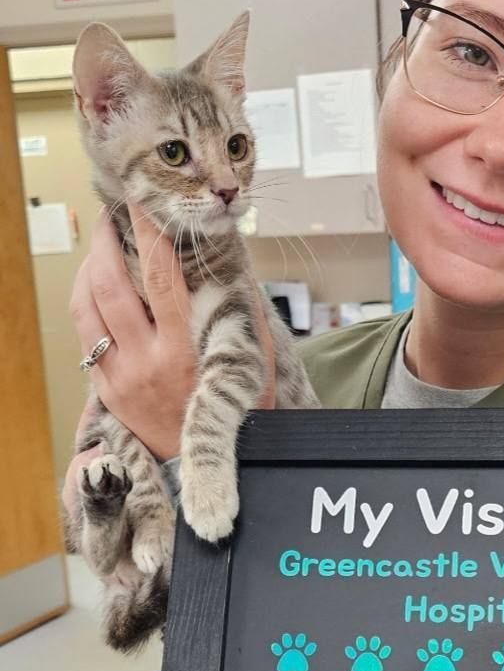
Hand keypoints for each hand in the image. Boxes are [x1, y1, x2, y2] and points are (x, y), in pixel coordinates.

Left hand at [69, 206, 275, 460]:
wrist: (206, 467)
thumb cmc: (237, 412)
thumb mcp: (252, 365)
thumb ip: (244, 315)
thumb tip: (234, 262)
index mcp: (185, 351)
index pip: (160, 276)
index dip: (148, 233)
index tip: (142, 203)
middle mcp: (148, 362)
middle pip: (111, 284)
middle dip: (107, 241)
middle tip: (112, 214)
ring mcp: (121, 376)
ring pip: (88, 306)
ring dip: (90, 266)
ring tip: (102, 244)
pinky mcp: (107, 388)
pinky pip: (85, 333)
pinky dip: (85, 299)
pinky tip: (95, 284)